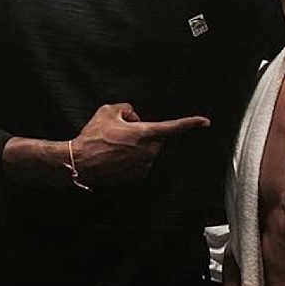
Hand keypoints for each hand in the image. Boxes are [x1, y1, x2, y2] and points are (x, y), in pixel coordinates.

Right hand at [71, 103, 208, 184]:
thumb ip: (126, 108)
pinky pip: (139, 163)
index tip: (205, 122)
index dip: (190, 123)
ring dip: (135, 147)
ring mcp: (143, 166)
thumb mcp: (108, 111)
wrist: (79, 162)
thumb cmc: (92, 137)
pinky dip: (130, 159)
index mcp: (145, 133)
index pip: (173, 127)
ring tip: (113, 147)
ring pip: (146, 151)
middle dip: (143, 134)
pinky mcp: (135, 176)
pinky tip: (114, 157)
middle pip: (154, 138)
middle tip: (120, 133)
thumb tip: (133, 116)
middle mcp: (148, 151)